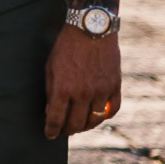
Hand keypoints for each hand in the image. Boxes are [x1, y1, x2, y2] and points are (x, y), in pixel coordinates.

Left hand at [44, 24, 121, 138]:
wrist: (91, 28)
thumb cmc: (66, 46)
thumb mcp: (50, 66)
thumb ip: (50, 90)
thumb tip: (51, 111)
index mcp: (63, 88)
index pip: (56, 118)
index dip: (51, 130)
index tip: (49, 135)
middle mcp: (83, 93)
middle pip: (75, 124)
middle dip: (67, 130)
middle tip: (63, 130)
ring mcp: (101, 91)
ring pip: (94, 120)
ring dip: (85, 126)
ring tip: (79, 125)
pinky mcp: (115, 86)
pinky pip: (112, 110)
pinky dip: (105, 116)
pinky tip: (97, 115)